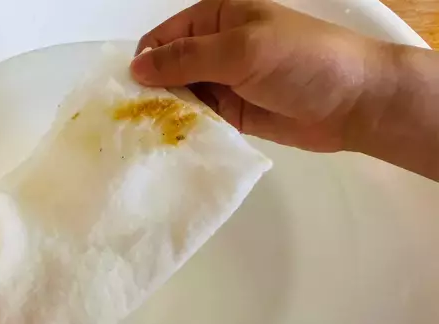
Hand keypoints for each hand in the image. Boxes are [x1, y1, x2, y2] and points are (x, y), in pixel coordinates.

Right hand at [131, 0, 438, 179]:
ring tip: (148, 138)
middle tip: (136, 122)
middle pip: (168, 70)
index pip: (164, 38)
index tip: (129, 94)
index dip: (145, 62)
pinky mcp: (232, 114)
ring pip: (181, 97)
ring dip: (168, 114)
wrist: (353, 102)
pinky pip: (200, 120)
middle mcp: (215, 50)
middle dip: (152, 92)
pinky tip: (172, 144)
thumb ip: (186, 59)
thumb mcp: (240, 50)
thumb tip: (135, 68)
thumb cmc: (300, 61)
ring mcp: (224, 84)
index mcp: (215, 20)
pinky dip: (187, 129)